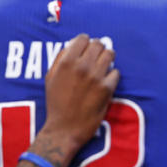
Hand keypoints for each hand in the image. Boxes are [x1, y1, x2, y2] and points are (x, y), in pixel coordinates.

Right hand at [40, 34, 119, 157]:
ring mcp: (96, 77)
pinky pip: (116, 73)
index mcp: (66, 62)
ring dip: (108, 58)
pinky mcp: (107, 89)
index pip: (83, 38)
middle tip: (97, 56)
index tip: (87, 48)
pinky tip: (106, 82)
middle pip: (98, 44)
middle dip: (98, 49)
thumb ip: (60, 59)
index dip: (86, 42)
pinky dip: (112, 75)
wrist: (64, 128)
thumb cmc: (56, 103)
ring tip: (105, 65)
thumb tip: (72, 45)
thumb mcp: (50, 77)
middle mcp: (82, 66)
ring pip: (110, 55)